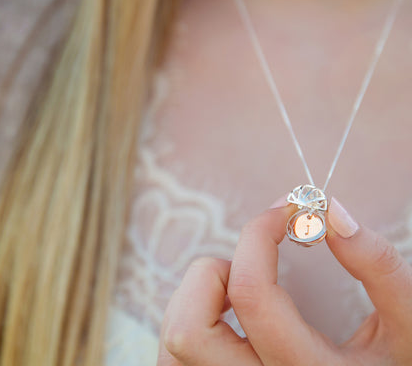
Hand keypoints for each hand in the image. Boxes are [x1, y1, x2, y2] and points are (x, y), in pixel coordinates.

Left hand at [157, 198, 411, 364]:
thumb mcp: (407, 323)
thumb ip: (378, 266)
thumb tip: (331, 213)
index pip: (251, 293)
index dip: (258, 233)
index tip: (284, 211)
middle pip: (188, 330)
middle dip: (214, 272)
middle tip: (251, 264)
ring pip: (173, 343)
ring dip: (198, 296)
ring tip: (239, 290)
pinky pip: (175, 355)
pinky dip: (193, 318)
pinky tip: (228, 316)